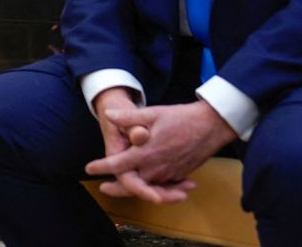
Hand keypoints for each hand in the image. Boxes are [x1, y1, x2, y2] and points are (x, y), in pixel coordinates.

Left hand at [86, 99, 236, 201]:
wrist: (211, 126)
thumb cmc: (181, 117)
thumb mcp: (153, 113)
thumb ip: (129, 117)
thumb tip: (109, 114)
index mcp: (146, 153)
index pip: (118, 164)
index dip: (102, 167)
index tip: (89, 168)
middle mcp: (157, 167)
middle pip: (132, 184)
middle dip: (117, 187)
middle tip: (104, 187)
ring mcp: (170, 173)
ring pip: (148, 186)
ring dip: (135, 188)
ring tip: (121, 186)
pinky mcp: (180, 174)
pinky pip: (163, 185)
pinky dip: (153, 186)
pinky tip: (148, 183)